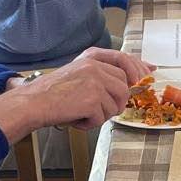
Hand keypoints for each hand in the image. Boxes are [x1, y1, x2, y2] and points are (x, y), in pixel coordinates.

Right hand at [4, 48, 150, 132]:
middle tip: (99, 109)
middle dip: (116, 102)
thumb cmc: (52, 93)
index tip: (148, 74)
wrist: (33, 102)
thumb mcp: (78, 73)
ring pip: (116, 104)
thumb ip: (102, 74)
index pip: (124, 59)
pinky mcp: (92, 99)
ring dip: (102, 114)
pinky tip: (76, 117)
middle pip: (123, 87)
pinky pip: (102, 118)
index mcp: (92, 57)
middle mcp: (95, 66)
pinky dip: (89, 123)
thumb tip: (131, 81)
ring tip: (82, 112)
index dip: (139, 68)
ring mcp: (95, 81)